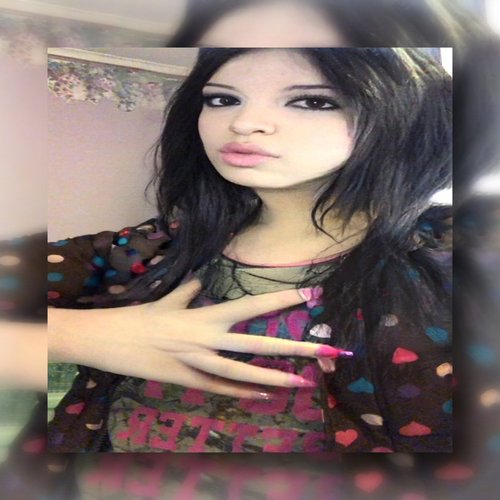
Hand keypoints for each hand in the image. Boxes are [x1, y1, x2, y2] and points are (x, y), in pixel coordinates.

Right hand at [49, 279, 348, 398]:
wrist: (108, 339)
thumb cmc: (140, 317)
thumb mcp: (169, 300)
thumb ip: (190, 290)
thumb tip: (201, 280)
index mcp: (204, 315)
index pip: (250, 306)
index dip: (280, 301)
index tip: (308, 295)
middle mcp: (207, 339)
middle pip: (255, 345)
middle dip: (292, 348)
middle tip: (324, 351)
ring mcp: (198, 363)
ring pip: (241, 373)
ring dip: (273, 378)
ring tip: (302, 382)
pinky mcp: (186, 381)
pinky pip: (218, 389)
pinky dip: (241, 393)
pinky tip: (262, 396)